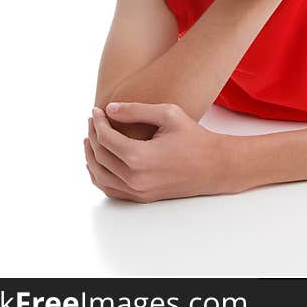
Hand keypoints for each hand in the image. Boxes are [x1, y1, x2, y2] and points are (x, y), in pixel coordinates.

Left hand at [83, 102, 247, 201]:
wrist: (215, 166)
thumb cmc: (195, 137)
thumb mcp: (169, 114)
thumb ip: (136, 110)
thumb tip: (109, 109)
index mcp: (140, 157)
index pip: (106, 139)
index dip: (98, 122)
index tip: (96, 111)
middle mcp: (135, 178)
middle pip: (99, 157)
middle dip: (93, 135)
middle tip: (93, 121)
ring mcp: (138, 191)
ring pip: (100, 176)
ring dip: (91, 157)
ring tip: (91, 139)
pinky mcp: (142, 198)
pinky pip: (110, 190)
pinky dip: (99, 176)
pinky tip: (98, 163)